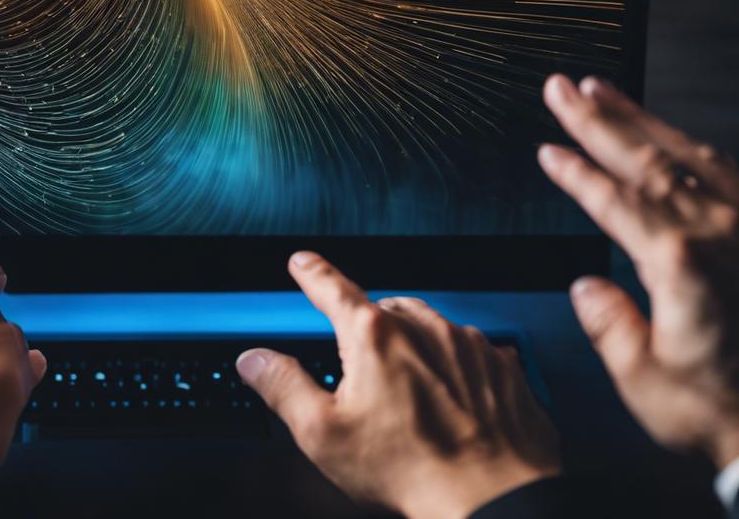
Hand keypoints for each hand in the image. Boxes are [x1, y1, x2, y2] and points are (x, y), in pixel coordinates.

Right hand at [238, 252, 559, 518]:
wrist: (492, 499)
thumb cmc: (412, 469)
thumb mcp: (322, 433)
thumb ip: (283, 387)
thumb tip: (256, 361)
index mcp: (375, 337)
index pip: (333, 289)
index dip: (313, 274)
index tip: (304, 263)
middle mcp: (426, 329)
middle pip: (385, 310)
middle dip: (369, 326)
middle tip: (361, 365)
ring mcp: (469, 346)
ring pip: (430, 328)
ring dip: (414, 344)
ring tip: (407, 392)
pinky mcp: (502, 369)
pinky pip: (471, 353)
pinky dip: (454, 367)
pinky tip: (448, 402)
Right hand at [540, 73, 738, 467]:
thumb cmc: (723, 411)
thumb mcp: (644, 379)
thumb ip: (610, 324)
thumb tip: (588, 289)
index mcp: (681, 264)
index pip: (614, 200)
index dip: (576, 171)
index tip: (548, 150)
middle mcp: (721, 234)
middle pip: (647, 159)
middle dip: (598, 118)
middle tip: (562, 88)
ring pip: (687, 155)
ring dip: (640, 120)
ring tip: (603, 91)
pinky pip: (723, 172)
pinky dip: (687, 146)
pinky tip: (669, 137)